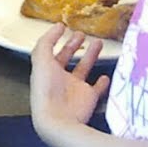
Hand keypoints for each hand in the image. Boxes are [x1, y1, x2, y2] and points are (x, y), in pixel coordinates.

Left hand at [30, 25, 108, 140]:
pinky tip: (105, 76)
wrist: (58, 120)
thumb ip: (47, 41)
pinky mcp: (88, 98)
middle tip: (82, 34)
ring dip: (90, 56)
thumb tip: (57, 26)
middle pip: (67, 58)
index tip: (64, 26)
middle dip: (74, 45)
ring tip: (98, 43)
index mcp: (46, 70)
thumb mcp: (42, 59)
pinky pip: (96, 88)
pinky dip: (102, 83)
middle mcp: (60, 79)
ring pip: (84, 68)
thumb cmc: (47, 90)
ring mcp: (75, 89)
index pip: (51, 51)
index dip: (56, 38)